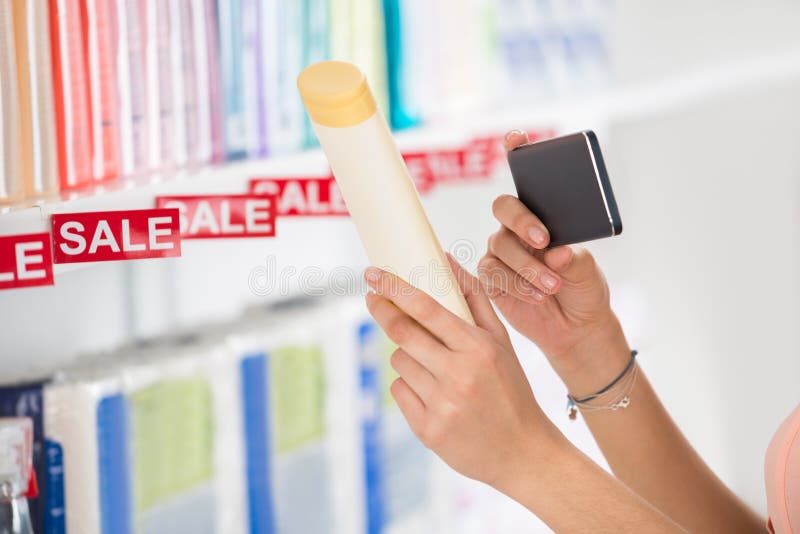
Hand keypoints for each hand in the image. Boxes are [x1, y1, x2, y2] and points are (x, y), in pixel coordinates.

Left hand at [363, 255, 564, 487]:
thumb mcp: (501, 342)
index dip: (394, 288)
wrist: (521, 451)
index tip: (373, 274)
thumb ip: (474, 299)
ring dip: (406, 356)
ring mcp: (441, 404)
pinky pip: (399, 391)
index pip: (426, 308)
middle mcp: (458, 374)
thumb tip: (448, 260)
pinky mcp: (427, 429)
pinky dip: (409, 386)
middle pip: (402, 332)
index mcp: (477, 348)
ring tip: (432, 368)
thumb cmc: (510, 388)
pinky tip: (434, 395)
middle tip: (372, 299)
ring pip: (399, 362)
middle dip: (382, 310)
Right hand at [480, 130, 630, 394]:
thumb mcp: (587, 269)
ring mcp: (502, 251)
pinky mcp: (492, 277)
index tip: (516, 137)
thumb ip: (571, 256)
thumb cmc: (583, 288)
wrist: (576, 327)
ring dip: (528, 266)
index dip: (517, 151)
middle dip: (522, 220)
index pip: (526, 174)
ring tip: (553, 284)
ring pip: (501, 246)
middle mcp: (518, 226)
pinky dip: (518, 284)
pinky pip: (495, 272)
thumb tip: (555, 250)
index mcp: (544, 212)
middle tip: (544, 238)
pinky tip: (538, 294)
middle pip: (504, 207)